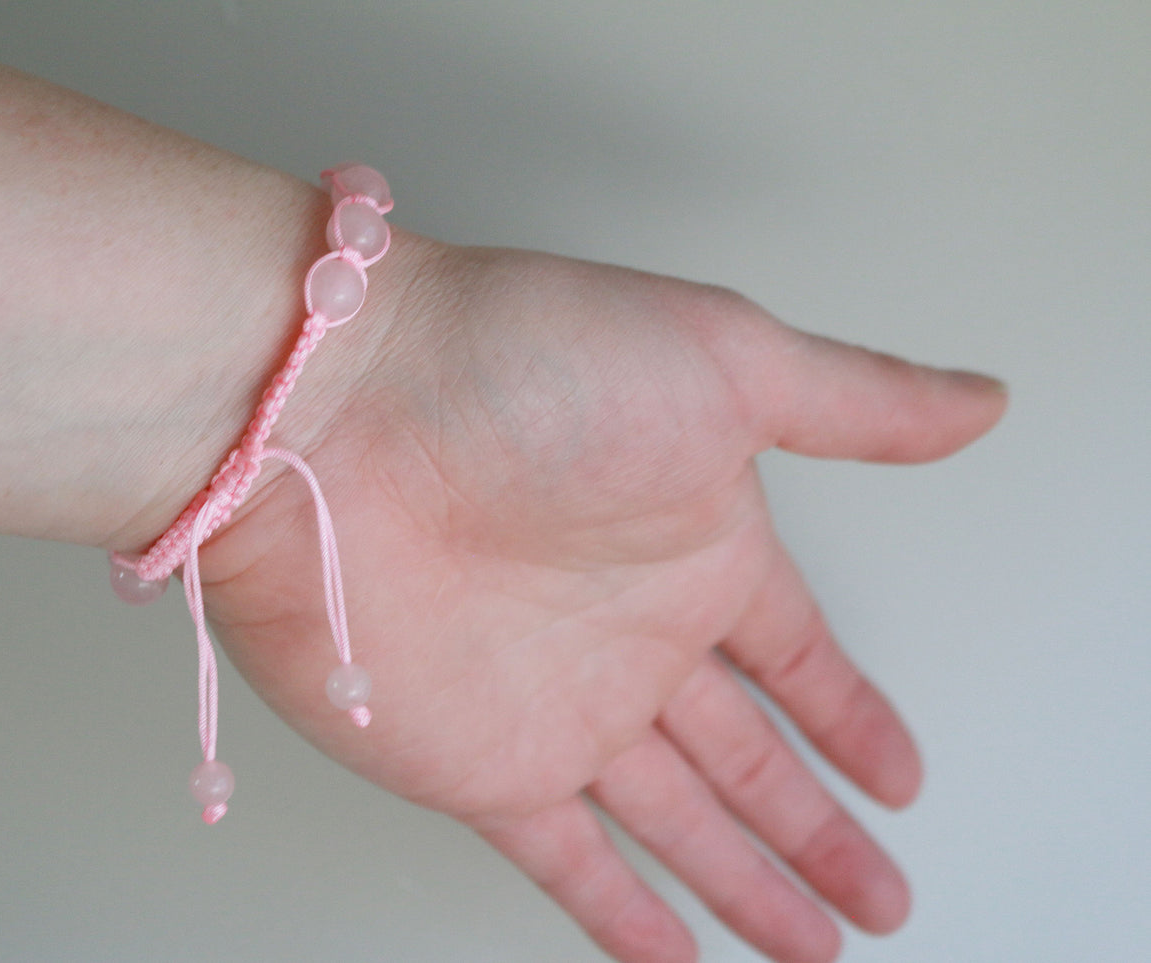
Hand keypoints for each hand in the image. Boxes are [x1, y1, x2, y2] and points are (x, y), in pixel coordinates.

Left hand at [191, 241, 1007, 962]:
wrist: (326, 419)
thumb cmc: (515, 366)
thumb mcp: (725, 359)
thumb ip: (855, 402)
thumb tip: (978, 402)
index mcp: (694, 543)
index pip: (796, 658)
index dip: (850, 718)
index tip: (896, 773)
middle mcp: (628, 631)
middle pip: (748, 758)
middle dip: (814, 829)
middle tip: (876, 892)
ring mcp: (558, 704)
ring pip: (677, 822)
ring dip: (745, 884)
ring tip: (813, 944)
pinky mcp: (483, 763)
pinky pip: (570, 861)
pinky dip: (625, 916)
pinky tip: (677, 957)